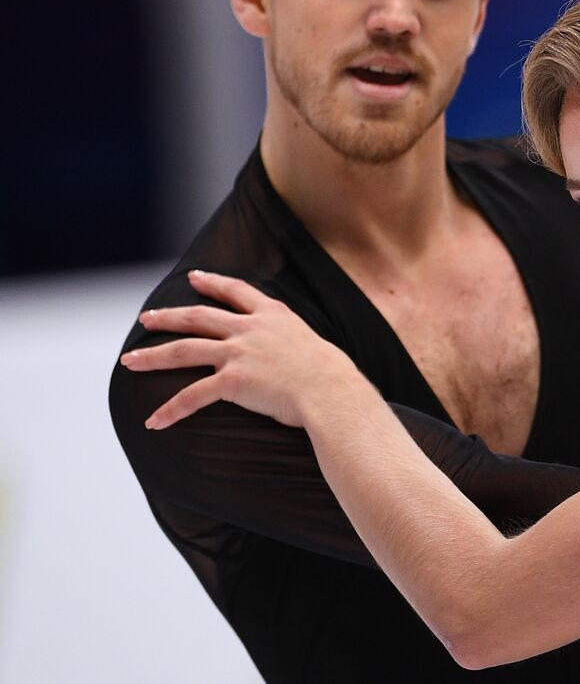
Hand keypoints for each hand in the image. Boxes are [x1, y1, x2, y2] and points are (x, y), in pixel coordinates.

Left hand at [121, 270, 369, 429]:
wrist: (331, 390)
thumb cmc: (331, 375)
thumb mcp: (313, 344)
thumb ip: (294, 342)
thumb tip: (295, 354)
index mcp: (272, 315)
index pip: (236, 291)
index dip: (212, 283)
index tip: (194, 277)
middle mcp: (250, 328)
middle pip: (198, 316)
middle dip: (168, 316)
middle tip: (146, 317)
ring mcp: (238, 353)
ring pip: (184, 350)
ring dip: (153, 356)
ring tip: (130, 361)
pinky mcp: (232, 381)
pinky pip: (192, 396)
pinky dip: (170, 410)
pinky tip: (153, 421)